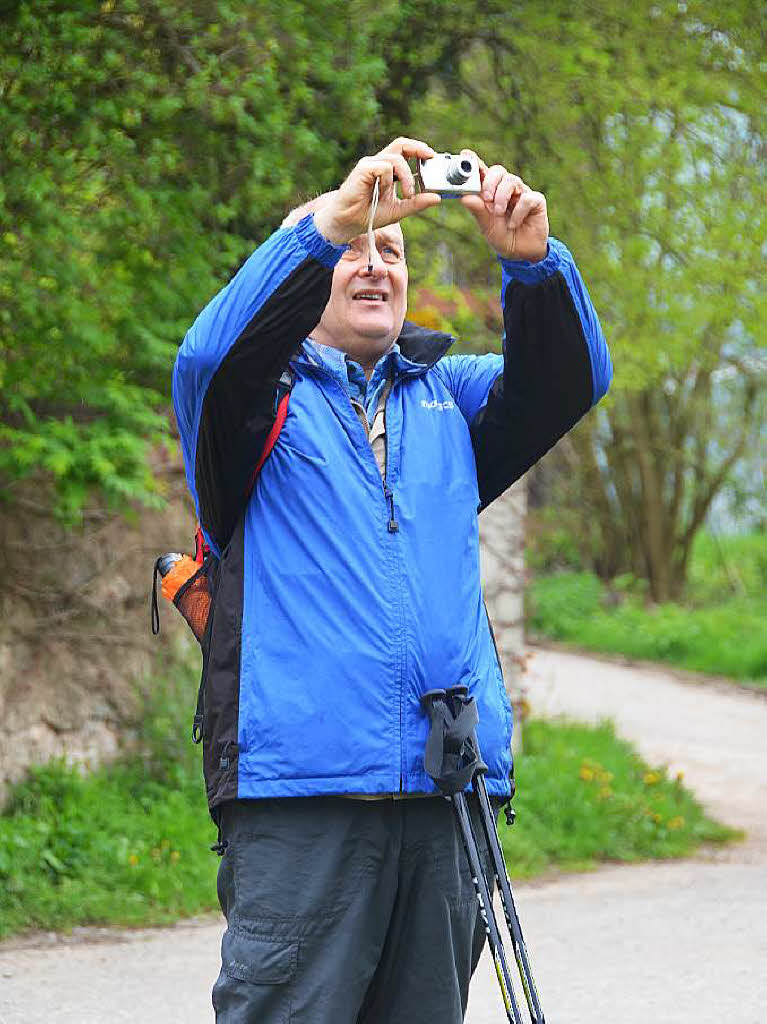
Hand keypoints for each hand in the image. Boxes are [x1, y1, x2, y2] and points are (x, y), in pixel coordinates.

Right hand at [314, 138, 441, 245]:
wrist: (348, 223)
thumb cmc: (369, 214)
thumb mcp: (399, 210)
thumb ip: (417, 203)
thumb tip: (437, 198)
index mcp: (388, 169)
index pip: (405, 150)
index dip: (419, 149)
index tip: (432, 157)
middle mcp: (379, 163)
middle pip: (401, 144)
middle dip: (418, 148)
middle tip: (430, 157)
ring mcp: (370, 164)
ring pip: (396, 159)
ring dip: (406, 177)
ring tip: (408, 194)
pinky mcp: (363, 169)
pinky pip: (383, 167)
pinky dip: (388, 180)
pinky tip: (385, 192)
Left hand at [460, 153, 548, 261]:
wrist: (522, 254)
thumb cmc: (503, 237)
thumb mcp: (486, 226)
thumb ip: (477, 211)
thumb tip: (465, 198)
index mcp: (492, 192)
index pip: (483, 172)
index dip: (475, 162)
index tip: (465, 154)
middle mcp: (507, 189)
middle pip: (499, 171)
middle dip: (490, 182)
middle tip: (486, 198)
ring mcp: (522, 193)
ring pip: (511, 181)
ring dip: (502, 197)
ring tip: (498, 213)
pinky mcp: (536, 201)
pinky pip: (526, 198)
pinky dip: (518, 212)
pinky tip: (513, 224)